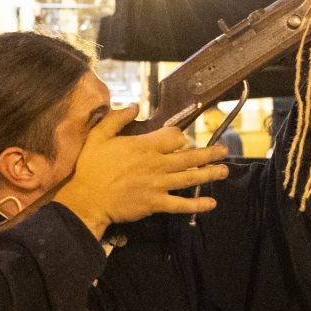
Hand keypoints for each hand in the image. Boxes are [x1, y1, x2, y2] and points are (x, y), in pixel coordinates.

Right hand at [55, 106, 230, 237]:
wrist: (86, 198)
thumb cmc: (91, 167)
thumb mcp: (99, 136)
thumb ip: (117, 118)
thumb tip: (134, 106)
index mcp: (144, 146)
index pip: (174, 137)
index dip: (180, 137)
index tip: (181, 140)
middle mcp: (156, 163)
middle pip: (189, 156)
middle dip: (209, 153)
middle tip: (223, 151)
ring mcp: (158, 184)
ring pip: (190, 177)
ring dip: (209, 173)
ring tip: (224, 170)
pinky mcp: (155, 203)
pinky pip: (181, 204)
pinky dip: (197, 204)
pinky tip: (211, 203)